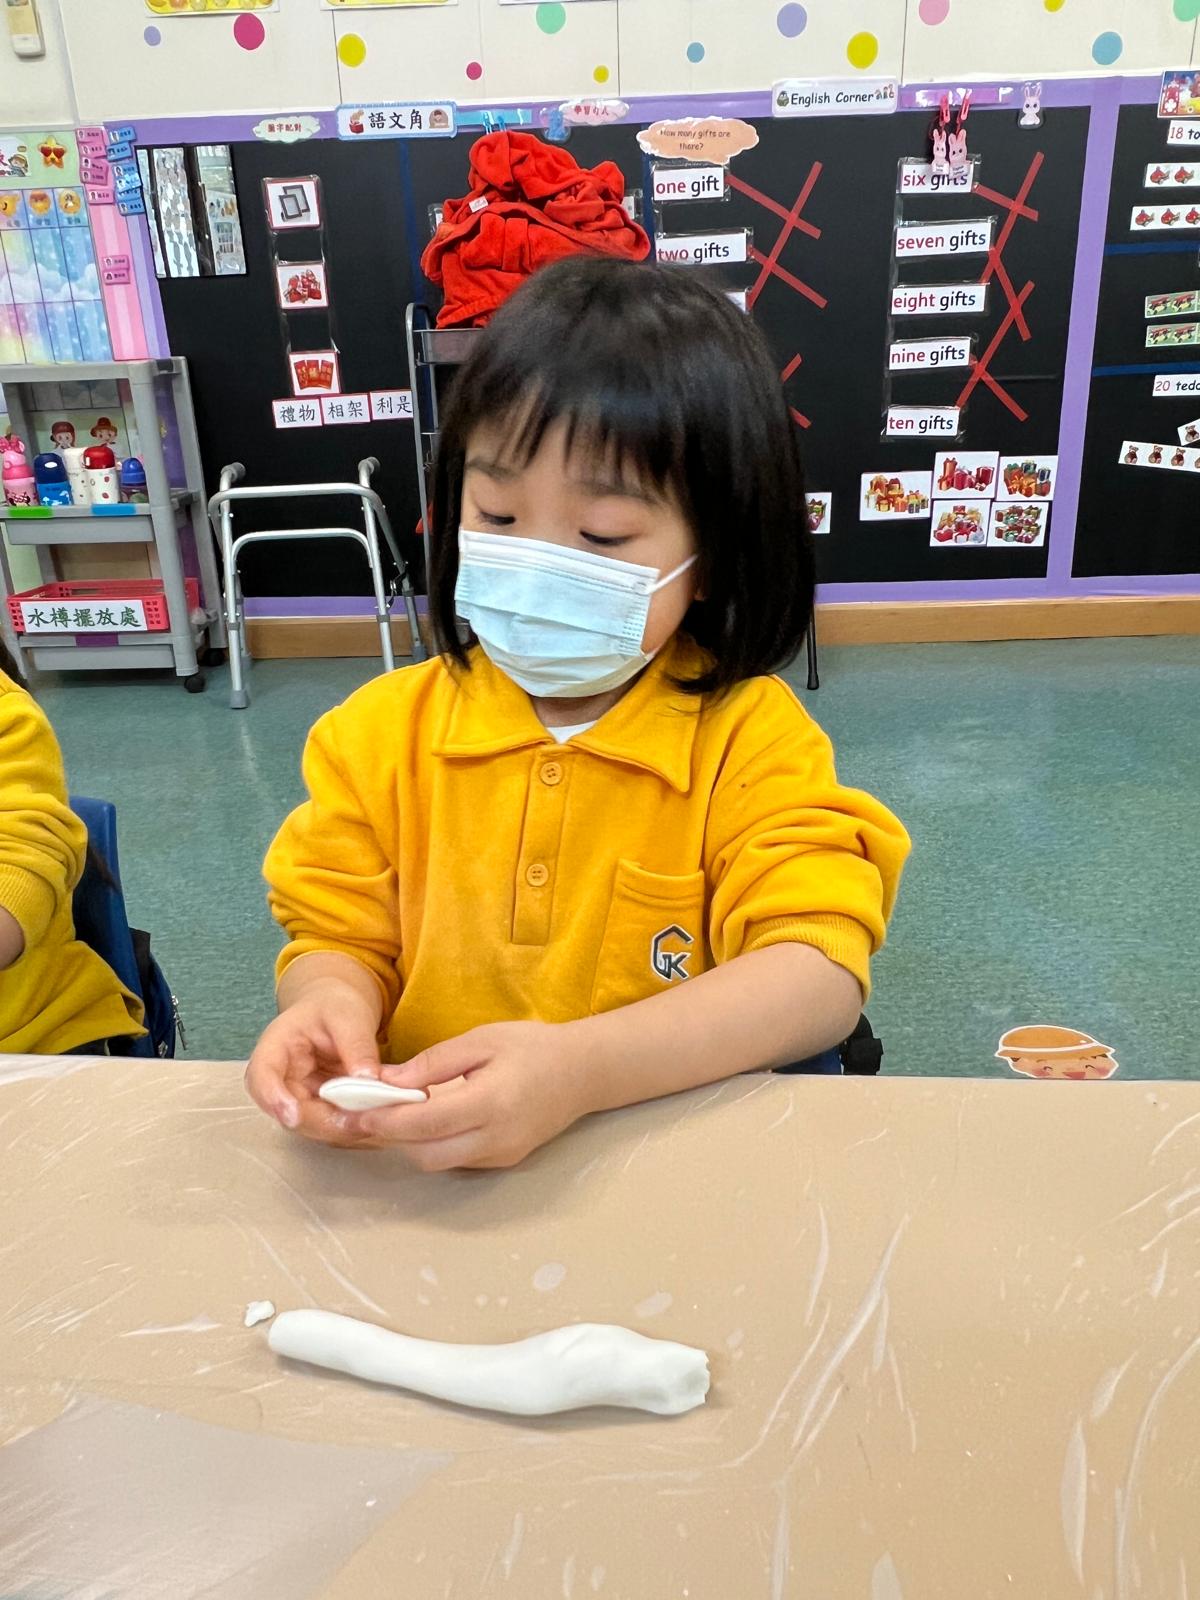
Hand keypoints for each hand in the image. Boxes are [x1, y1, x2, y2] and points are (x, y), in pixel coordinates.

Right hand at [245, 976, 382, 1146]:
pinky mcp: (316, 1109)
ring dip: (340, 1128)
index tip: (293, 1115)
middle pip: (287, 1111)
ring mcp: (296, 1097)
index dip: (273, 1098)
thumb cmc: (334, 1006)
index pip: (261, 1076)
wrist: (335, 1010)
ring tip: (374, 1120)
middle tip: (361, 1122)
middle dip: (323, 1122)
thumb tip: (367, 1080)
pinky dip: (350, 1126)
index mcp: (275, 1047)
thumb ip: (357, 1045)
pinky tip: (374, 1120)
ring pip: (310, 1125)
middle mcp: (279, 1079)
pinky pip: (329, 1125)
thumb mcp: (348, 1016)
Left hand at [350, 1021, 586, 1170]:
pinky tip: (429, 1121)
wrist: (584, 1072)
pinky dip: (436, 1144)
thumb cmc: (533, 1047)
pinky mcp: (504, 1162)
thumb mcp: (482, 1040)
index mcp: (491, 1102)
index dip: (387, 1120)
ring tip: (395, 1114)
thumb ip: (434, 1062)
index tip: (356, 1110)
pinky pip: (458, 1160)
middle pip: (426, 1153)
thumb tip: (389, 1080)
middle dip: (393, 1136)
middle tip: (368, 1113)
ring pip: (439, 1162)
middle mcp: (496, 1138)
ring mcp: (501, 1155)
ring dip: (412, 1143)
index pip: (426, 1122)